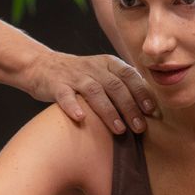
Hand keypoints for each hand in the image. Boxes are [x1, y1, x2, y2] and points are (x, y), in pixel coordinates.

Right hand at [25, 49, 156, 134]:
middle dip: (130, 107)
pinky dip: (72, 106)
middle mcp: (93, 67)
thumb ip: (123, 85)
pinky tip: (80, 118)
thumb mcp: (103, 73)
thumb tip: (150, 109)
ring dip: (109, 111)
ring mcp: (74, 76)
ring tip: (119, 130)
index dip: (142, 92)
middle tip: (140, 128)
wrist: (42, 65)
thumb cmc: (80, 76)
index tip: (152, 111)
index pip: (129, 75)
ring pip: (95, 92)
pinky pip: (65, 95)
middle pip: (115, 86)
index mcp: (108, 63)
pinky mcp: (56, 84)